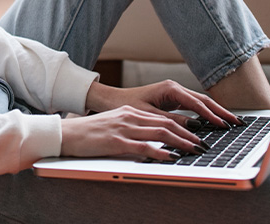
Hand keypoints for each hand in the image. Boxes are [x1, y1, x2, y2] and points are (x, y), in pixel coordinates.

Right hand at [59, 105, 209, 159]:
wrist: (66, 133)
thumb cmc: (88, 133)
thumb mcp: (114, 125)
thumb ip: (133, 129)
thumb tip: (152, 140)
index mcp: (130, 112)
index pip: (163, 118)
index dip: (183, 126)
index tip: (196, 135)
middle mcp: (130, 116)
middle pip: (166, 124)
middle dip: (188, 134)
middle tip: (203, 144)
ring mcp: (123, 128)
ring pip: (160, 133)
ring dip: (181, 142)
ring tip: (194, 150)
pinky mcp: (116, 141)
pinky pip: (143, 146)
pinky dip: (160, 152)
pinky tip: (171, 157)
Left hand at [85, 79, 242, 129]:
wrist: (112, 100)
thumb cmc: (126, 106)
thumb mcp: (149, 116)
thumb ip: (171, 121)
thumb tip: (194, 128)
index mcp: (170, 89)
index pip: (197, 103)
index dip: (211, 116)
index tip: (223, 125)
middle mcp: (175, 88)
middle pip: (204, 100)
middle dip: (221, 112)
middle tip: (237, 123)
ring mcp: (175, 93)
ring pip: (201, 103)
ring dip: (216, 112)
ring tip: (232, 123)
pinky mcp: (173, 100)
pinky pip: (194, 107)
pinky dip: (206, 114)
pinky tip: (215, 122)